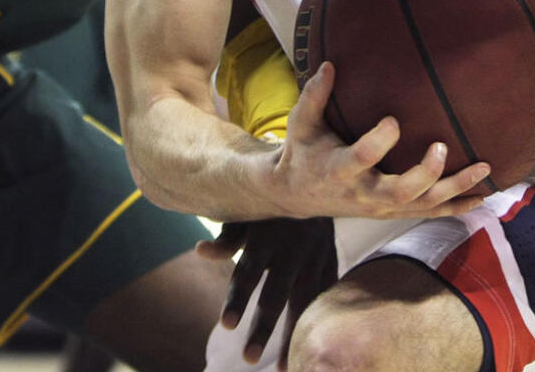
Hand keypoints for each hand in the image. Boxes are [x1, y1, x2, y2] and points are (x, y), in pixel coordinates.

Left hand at [196, 217, 336, 367]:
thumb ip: (227, 237)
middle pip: (278, 292)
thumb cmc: (268, 205)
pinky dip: (320, 320)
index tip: (225, 326)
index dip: (237, 297)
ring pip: (307, 300)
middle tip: (248, 359)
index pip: (249, 270)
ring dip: (296, 334)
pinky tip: (313, 345)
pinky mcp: (334, 260)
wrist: (316, 181)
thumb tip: (201, 251)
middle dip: (263, 328)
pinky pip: (328, 296)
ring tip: (284, 368)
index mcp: (268, 232)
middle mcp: (295, 244)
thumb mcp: (246, 213)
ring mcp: (318, 254)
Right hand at [273, 63, 489, 218]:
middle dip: (426, 173)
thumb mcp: (301, 124)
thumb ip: (315, 95)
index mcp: (339, 169)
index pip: (361, 158)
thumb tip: (331, 64)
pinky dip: (456, 207)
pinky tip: (481, 197)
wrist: (296, 195)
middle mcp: (363, 192)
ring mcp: (380, 207)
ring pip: (422, 205)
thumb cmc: (303, 152)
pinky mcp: (392, 213)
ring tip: (483, 167)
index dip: (379, 141)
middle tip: (442, 146)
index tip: (394, 120)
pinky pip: (428, 213)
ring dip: (455, 188)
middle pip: (400, 192)